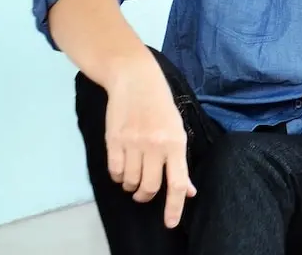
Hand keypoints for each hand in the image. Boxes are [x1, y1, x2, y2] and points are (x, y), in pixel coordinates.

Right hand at [104, 53, 194, 228]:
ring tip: (134, 176)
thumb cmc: (160, 104)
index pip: (176, 182)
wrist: (135, 78)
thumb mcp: (177, 129)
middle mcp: (155, 145)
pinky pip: (115, 171)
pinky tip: (123, 167)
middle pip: (150, 186)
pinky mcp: (114, 140)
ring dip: (131, 185)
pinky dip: (118, 176)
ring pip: (131, 181)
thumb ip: (180, 161)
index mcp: (175, 142)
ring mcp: (133, 142)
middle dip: (146, 196)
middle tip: (144, 193)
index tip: (170, 223)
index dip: (174, 206)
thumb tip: (188, 191)